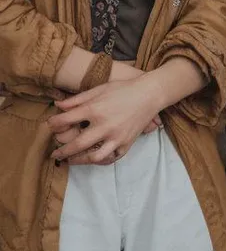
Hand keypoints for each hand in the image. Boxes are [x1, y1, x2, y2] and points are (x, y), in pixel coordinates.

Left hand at [48, 77, 163, 165]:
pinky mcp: (126, 144)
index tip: (50, 126)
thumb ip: (78, 99)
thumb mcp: (99, 89)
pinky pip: (110, 158)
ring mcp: (116, 137)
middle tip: (54, 154)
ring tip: (71, 160)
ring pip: (93, 158)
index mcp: (95, 109)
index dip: (54, 124)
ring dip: (79, 161)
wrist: (149, 94)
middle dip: (62, 150)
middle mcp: (104, 125)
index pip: (67, 120)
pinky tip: (92, 158)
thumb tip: (58, 106)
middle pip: (77, 144)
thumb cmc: (123, 89)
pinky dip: (99, 161)